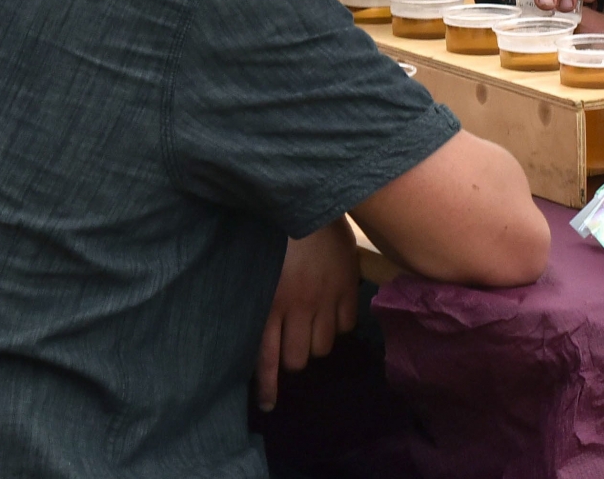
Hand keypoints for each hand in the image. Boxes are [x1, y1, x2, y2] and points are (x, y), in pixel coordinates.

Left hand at [255, 218, 359, 411]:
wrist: (308, 196)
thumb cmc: (275, 232)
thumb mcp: (256, 267)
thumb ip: (258, 301)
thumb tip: (256, 336)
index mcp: (270, 301)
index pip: (267, 358)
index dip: (268, 386)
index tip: (269, 406)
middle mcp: (298, 305)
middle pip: (297, 359)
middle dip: (293, 356)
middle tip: (292, 342)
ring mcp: (325, 297)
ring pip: (323, 347)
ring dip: (315, 341)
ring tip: (312, 324)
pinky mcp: (348, 286)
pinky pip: (345, 325)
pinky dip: (339, 323)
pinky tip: (332, 308)